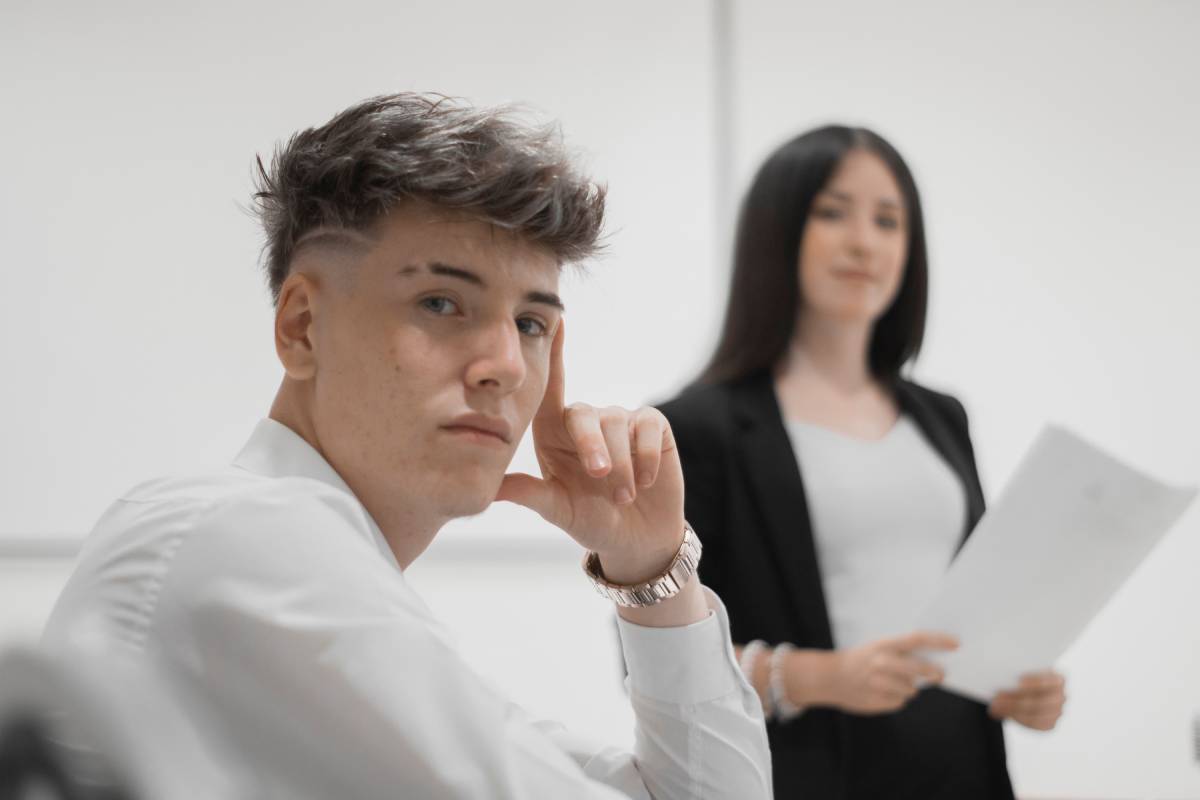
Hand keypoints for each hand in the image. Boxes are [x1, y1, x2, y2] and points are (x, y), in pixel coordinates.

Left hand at [496, 322, 685, 582]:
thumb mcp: (559, 510)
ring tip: (624, 496)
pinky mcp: (652, 426)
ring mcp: (620, 421)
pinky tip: (645, 480)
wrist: (637, 538)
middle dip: (593, 446)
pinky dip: (646, 458)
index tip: (555, 321)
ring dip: (621, 465)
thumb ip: (531, 494)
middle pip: (583, 414)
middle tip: (600, 478)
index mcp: (554, 434)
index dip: (553, 355)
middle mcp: (586, 422)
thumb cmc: (592, 520)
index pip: (550, 391)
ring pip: (616, 424)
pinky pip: (647, 427)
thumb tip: (492, 488)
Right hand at [827, 631, 957, 713]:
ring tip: (893, 683)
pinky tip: (882, 693)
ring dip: (909, 688)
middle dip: (934, 673)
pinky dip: (895, 698)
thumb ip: (901, 651)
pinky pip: (898, 702)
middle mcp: (882, 662)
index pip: (917, 639)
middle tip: (940, 675)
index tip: (956, 644)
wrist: (830, 677)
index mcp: (884, 645)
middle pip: (919, 668)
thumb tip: (934, 657)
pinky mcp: (877, 700)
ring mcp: (878, 683)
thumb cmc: (860, 659)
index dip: (939, 641)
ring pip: (911, 690)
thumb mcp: (877, 647)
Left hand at [989, 671, 1065, 730]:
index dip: (1035, 682)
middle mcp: (1060, 696)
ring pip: (1035, 715)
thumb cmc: (1023, 676)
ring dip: (1013, 710)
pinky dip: (1017, 718)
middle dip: (1017, 700)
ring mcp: (1057, 712)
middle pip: (1040, 701)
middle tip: (998, 697)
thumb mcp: (1021, 670)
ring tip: (996, 706)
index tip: (1019, 682)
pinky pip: (1034, 724)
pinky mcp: (1049, 723)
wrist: (1026, 690)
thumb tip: (1005, 677)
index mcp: (1058, 679)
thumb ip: (1017, 671)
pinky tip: (1002, 712)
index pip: (1048, 681)